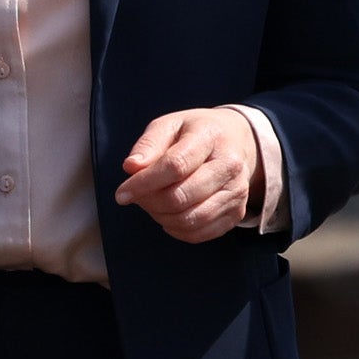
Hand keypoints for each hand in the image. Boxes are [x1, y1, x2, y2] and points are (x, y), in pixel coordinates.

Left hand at [115, 105, 264, 243]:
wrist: (236, 141)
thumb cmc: (195, 133)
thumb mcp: (169, 125)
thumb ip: (148, 144)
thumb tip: (131, 167)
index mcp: (210, 137)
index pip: (175, 166)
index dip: (144, 183)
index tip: (121, 194)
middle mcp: (230, 166)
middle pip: (181, 197)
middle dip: (149, 202)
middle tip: (137, 196)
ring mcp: (237, 192)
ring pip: (189, 220)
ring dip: (161, 217)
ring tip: (152, 203)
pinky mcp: (237, 213)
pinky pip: (199, 234)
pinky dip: (176, 229)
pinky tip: (169, 214)